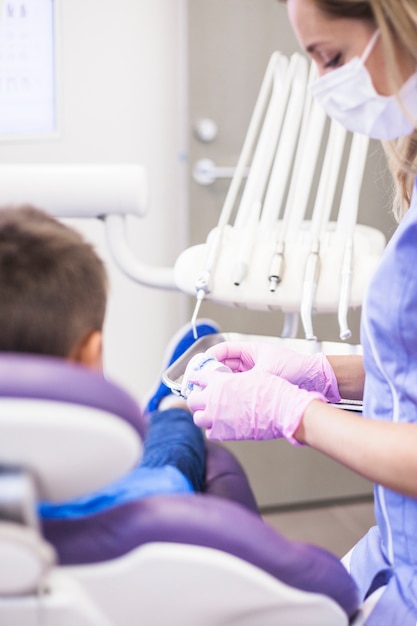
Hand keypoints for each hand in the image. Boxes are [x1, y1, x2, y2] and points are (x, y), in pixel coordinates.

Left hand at [187, 366, 325, 443]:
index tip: (196, 382)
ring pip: (198, 418)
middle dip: (197, 400)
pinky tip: (222, 426)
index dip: (196, 379)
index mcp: (220, 381)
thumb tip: (234, 384)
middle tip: (203, 400)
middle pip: (192, 399)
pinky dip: (214, 430)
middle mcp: (213, 398)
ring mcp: (216, 417)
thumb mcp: (252, 376)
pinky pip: (210, 432)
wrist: (281, 410)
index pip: (198, 377)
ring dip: (203, 415)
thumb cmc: (272, 392)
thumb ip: (236, 380)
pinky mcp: (222, 433)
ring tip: (212, 415)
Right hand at [206, 341, 340, 402]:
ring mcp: (254, 374)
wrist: (315, 380)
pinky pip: (239, 388)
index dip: (210, 357)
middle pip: (224, 365)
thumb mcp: (266, 370)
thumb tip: (225, 383)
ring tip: (210, 392)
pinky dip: (230, 392)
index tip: (200, 366)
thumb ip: (245, 377)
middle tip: (200, 382)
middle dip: (211, 373)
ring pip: (230, 378)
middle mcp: (251, 362)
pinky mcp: (257, 387)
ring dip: (220, 384)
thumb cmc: (296, 368)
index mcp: (251, 351)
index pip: (224, 350)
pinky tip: (225, 399)